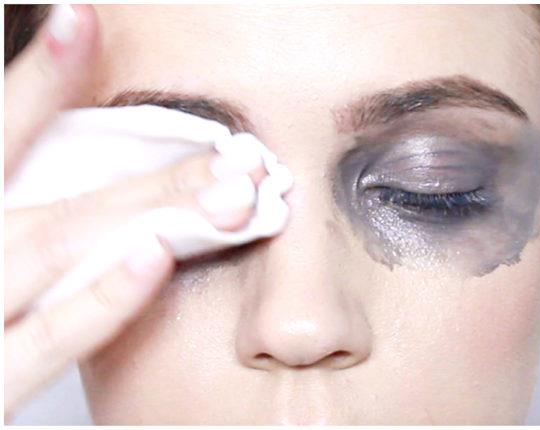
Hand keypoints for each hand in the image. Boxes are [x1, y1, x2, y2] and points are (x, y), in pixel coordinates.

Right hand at [4, 5, 260, 417]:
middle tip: (242, 161)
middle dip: (158, 179)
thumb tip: (114, 198)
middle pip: (62, 200)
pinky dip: (101, 298)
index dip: (38, 78)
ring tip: (229, 194)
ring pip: (60, 246)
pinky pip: (47, 340)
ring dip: (150, 215)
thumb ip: (22, 198)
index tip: (83, 18)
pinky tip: (156, 258)